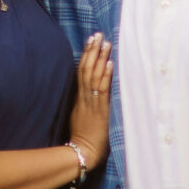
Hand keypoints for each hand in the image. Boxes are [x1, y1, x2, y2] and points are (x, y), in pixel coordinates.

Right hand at [69, 33, 113, 166]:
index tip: (90, 41)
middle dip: (92, 51)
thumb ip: (82, 104)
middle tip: (97, 35)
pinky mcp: (100, 110)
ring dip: (100, 59)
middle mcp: (85, 98)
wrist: (81, 153)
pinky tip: (110, 64)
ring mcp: (92, 103)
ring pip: (94, 76)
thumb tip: (86, 94)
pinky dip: (106, 76)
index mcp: (79, 99)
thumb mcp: (78, 117)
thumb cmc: (81, 139)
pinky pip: (102, 90)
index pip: (82, 72)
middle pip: (86, 69)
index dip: (86, 56)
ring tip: (105, 43)